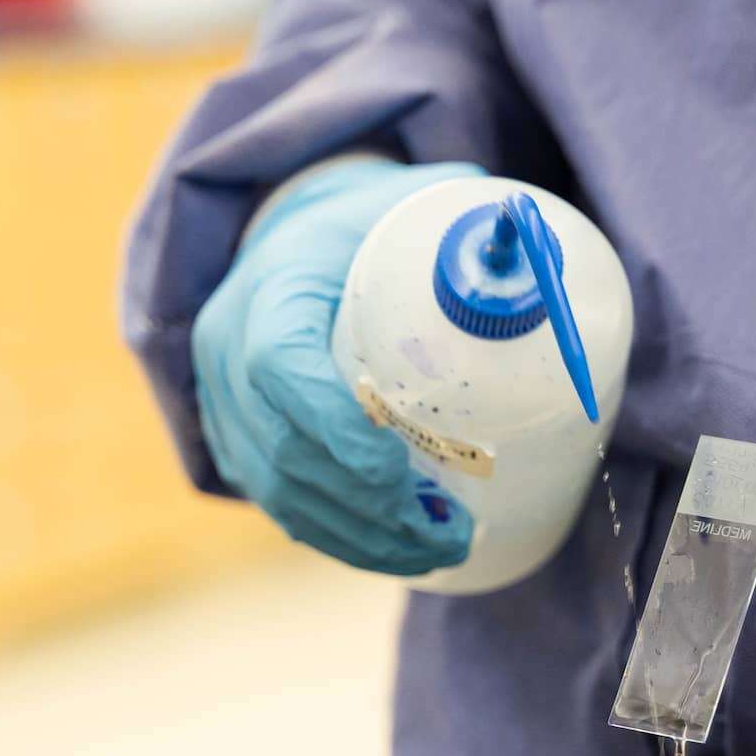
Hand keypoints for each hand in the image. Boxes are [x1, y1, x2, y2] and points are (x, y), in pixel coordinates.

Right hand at [194, 159, 484, 574]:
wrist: (297, 237)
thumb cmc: (370, 224)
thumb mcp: (415, 203)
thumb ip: (467, 225)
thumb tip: (533, 263)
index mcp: (273, 282)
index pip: (277, 363)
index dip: (331, 426)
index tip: (396, 472)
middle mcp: (227, 343)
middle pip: (284, 449)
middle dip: (368, 508)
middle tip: (450, 534)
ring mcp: (221, 397)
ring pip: (278, 490)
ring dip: (358, 538)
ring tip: (437, 552)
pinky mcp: (233, 437)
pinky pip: (277, 502)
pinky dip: (337, 535)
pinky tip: (394, 552)